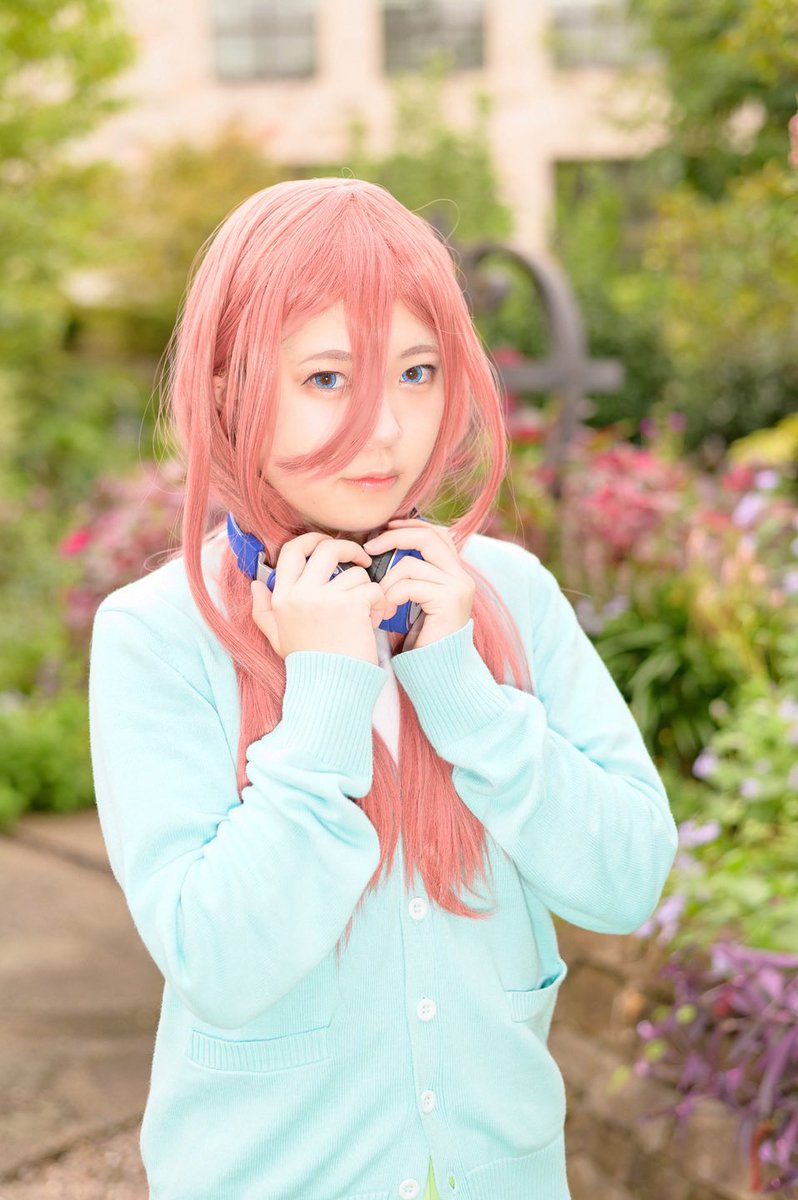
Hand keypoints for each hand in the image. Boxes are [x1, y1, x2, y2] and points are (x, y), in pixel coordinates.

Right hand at [250, 532, 388, 665]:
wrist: (329, 688)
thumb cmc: (308, 662)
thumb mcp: (278, 637)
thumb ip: (263, 611)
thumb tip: (255, 585)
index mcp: (282, 596)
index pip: (292, 549)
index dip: (313, 539)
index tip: (329, 544)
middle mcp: (300, 593)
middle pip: (326, 548)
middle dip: (349, 548)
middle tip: (360, 560)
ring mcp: (325, 598)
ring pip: (356, 573)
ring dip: (367, 589)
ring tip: (366, 612)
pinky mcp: (350, 606)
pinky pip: (372, 589)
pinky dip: (379, 603)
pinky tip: (374, 620)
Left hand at [363, 518, 474, 651]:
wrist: (434, 671)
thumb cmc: (417, 638)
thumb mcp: (412, 599)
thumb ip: (407, 574)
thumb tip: (380, 544)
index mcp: (454, 572)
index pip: (436, 532)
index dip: (410, 525)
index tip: (384, 529)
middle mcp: (462, 576)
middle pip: (428, 537)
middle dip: (394, 537)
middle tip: (369, 548)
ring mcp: (458, 587)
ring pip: (411, 564)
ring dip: (386, 581)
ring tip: (379, 602)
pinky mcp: (449, 600)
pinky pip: (409, 585)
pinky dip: (390, 596)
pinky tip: (386, 613)